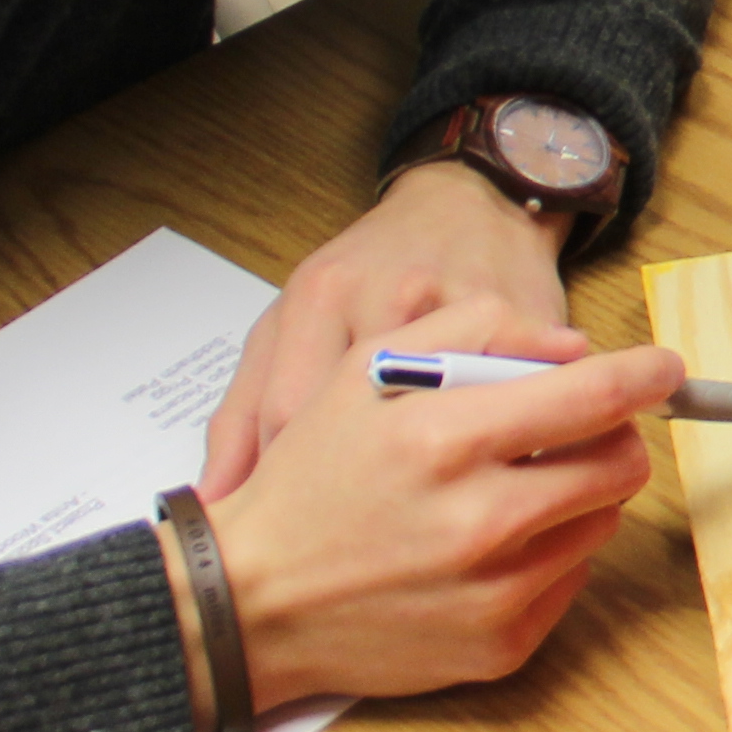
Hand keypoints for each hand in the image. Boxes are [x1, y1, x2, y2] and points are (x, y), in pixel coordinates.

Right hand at [195, 305, 682, 710]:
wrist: (250, 603)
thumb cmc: (311, 482)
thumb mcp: (367, 373)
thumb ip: (475, 331)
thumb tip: (576, 346)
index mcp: (445, 441)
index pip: (594, 398)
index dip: (645, 376)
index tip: (663, 369)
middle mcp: (479, 520)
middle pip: (620, 464)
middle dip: (609, 437)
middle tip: (571, 432)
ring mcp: (494, 592)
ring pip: (602, 521)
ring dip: (576, 497)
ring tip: (510, 490)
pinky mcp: (499, 646)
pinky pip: (571, 581)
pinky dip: (547, 555)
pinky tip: (489, 548)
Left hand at [204, 156, 575, 491]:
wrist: (473, 203)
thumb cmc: (375, 268)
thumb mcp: (293, 320)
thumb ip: (245, 409)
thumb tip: (212, 499)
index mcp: (319, 293)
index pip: (287, 411)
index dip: (281, 481)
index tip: (286, 527)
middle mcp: (386, 290)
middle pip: (364, 419)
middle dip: (354, 486)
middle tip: (353, 527)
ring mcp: (457, 302)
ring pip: (436, 414)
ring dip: (425, 466)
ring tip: (414, 505)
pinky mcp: (519, 318)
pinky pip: (497, 395)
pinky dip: (484, 437)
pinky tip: (475, 463)